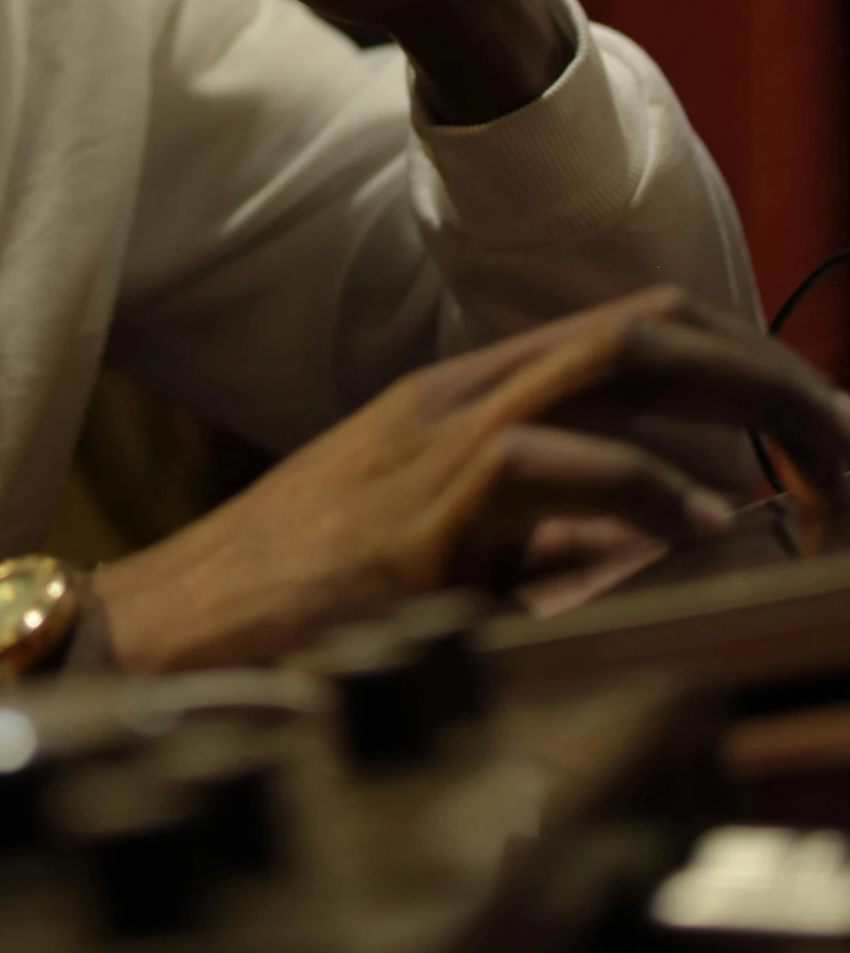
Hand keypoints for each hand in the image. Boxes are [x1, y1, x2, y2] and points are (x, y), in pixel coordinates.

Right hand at [91, 287, 849, 671]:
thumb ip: (548, 530)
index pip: (635, 331)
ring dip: (744, 404)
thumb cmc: (299, 600)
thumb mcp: (444, 545)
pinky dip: (639, 488)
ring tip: (823, 468)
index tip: (817, 432)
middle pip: (648, 323)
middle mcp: (461, 395)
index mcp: (469, 396)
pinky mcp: (416, 512)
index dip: (741, 364)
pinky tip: (698, 529)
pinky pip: (546, 464)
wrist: (168, 629)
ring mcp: (436, 440)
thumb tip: (671, 536)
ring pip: (616, 356)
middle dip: (770, 373)